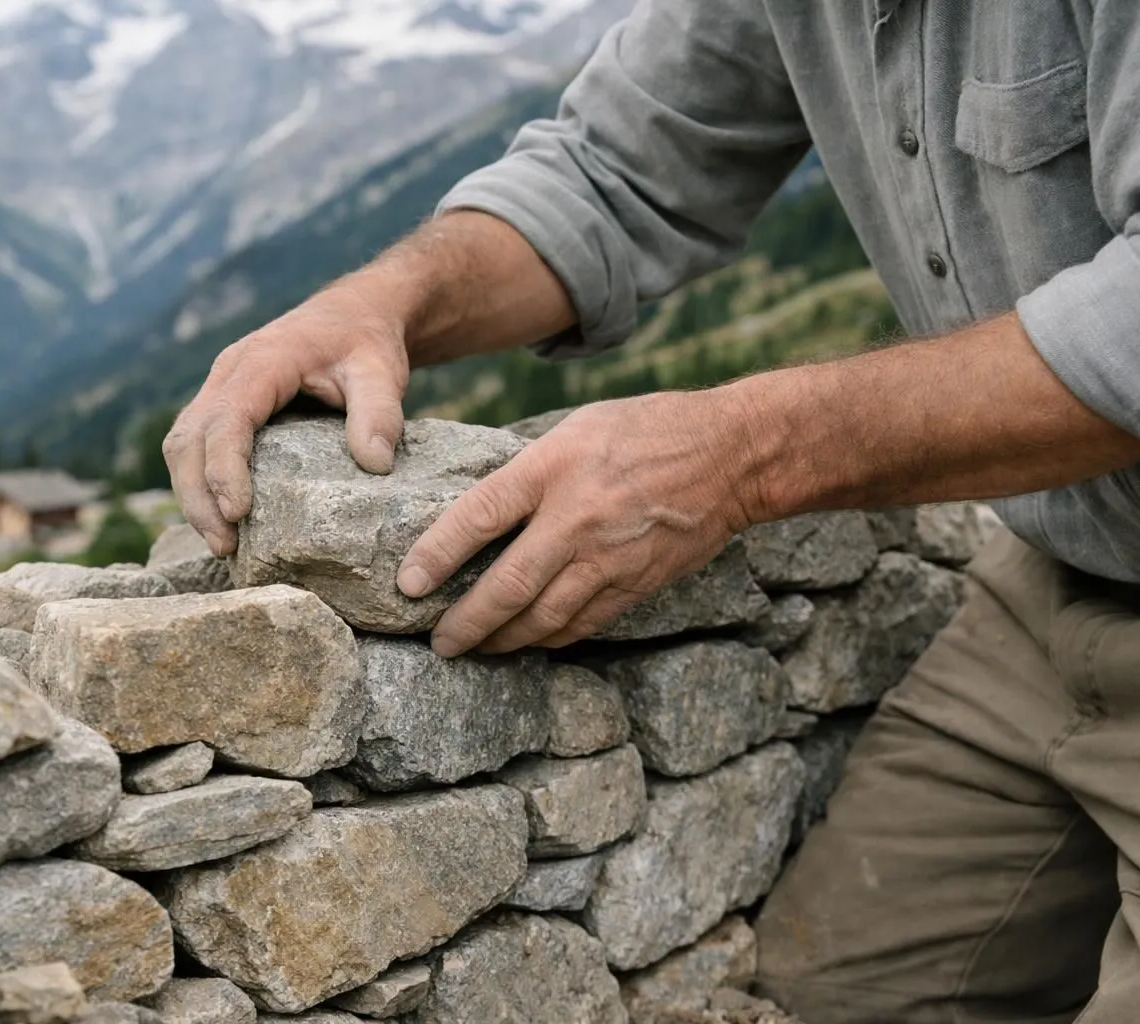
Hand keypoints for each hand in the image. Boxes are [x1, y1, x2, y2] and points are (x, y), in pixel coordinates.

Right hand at [164, 284, 411, 555]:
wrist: (354, 315)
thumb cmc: (365, 343)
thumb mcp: (382, 372)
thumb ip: (380, 412)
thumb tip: (376, 464)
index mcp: (264, 361)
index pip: (228, 418)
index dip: (224, 467)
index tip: (237, 513)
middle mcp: (230, 372)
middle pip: (189, 437)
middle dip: (198, 495)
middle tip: (223, 545)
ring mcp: (221, 387)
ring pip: (183, 444)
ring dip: (193, 496)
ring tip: (220, 543)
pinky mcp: (224, 404)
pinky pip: (196, 445)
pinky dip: (200, 484)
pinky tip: (221, 520)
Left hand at [397, 390, 760, 655]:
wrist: (732, 454)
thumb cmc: (645, 430)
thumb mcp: (574, 429)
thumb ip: (528, 471)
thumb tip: (480, 513)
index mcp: (553, 466)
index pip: (480, 516)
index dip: (437, 555)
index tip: (408, 584)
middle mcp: (578, 516)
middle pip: (509, 583)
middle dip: (467, 621)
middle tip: (439, 644)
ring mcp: (610, 556)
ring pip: (545, 616)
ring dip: (504, 640)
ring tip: (475, 649)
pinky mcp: (638, 582)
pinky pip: (584, 622)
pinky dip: (551, 637)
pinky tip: (529, 641)